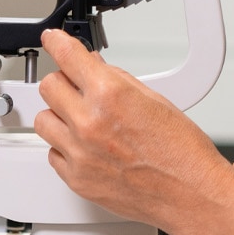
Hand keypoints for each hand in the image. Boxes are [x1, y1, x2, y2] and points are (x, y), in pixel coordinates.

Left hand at [34, 29, 233, 231]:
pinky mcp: (76, 179)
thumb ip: (116, 80)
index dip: (56, 42)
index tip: (52, 40)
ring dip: (59, 114)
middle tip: (77, 86)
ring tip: (81, 120)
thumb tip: (94, 68)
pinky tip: (86, 146)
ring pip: (43, 120)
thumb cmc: (182, 151)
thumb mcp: (153, 99)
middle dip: (63, 81)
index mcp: (110, 95)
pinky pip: (53, 153)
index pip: (67, 56)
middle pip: (49, 86)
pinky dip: (65, 146)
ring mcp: (79, 153)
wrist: (190, 194)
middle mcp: (89, 122)